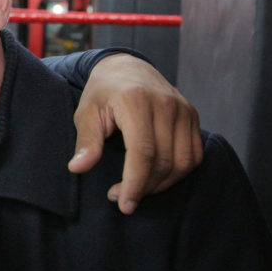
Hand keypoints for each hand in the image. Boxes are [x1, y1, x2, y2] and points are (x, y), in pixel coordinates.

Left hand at [68, 54, 202, 213]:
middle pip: (164, 161)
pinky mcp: (192, 115)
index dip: (135, 183)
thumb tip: (78, 168)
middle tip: (120, 197)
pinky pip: (194, 154)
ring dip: (162, 184)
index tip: (123, 204)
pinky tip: (156, 177)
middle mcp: (166, 105)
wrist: (127, 66)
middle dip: (144, 187)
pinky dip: (178, 172)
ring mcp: (183, 110)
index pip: (143, 153)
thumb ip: (86, 141)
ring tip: (138, 188)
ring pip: (183, 162)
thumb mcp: (86, 112)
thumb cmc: (103, 92)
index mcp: (137, 102)